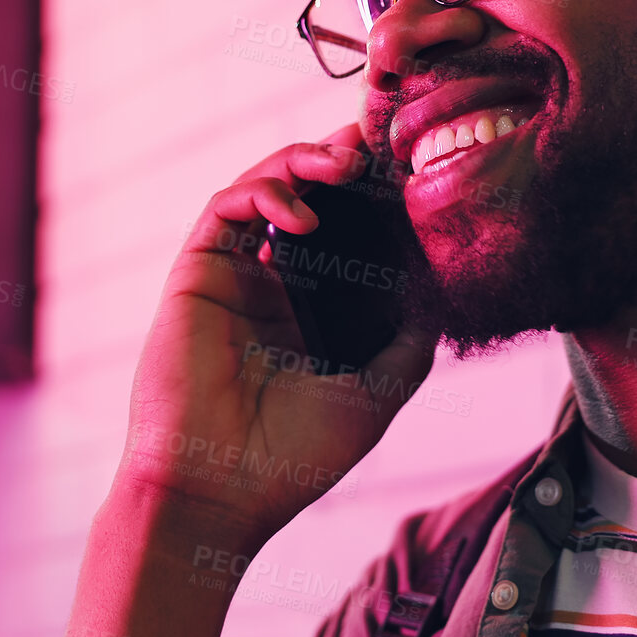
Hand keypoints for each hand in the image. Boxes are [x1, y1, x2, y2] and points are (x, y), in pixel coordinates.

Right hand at [118, 122, 436, 548]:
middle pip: (300, 196)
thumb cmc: (293, 458)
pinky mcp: (196, 274)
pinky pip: (223, 209)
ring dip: (300, 164)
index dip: (365, 194)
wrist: (221, 491)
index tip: (401, 169)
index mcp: (305, 311)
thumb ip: (408, 343)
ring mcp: (229, 276)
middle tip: (371, 145)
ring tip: (343, 164)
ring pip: (260, 188)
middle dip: (335, 160)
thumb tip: (440, 298)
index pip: (337, 231)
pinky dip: (262, 194)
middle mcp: (265, 285)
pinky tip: (300, 215)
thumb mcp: (377, 394)